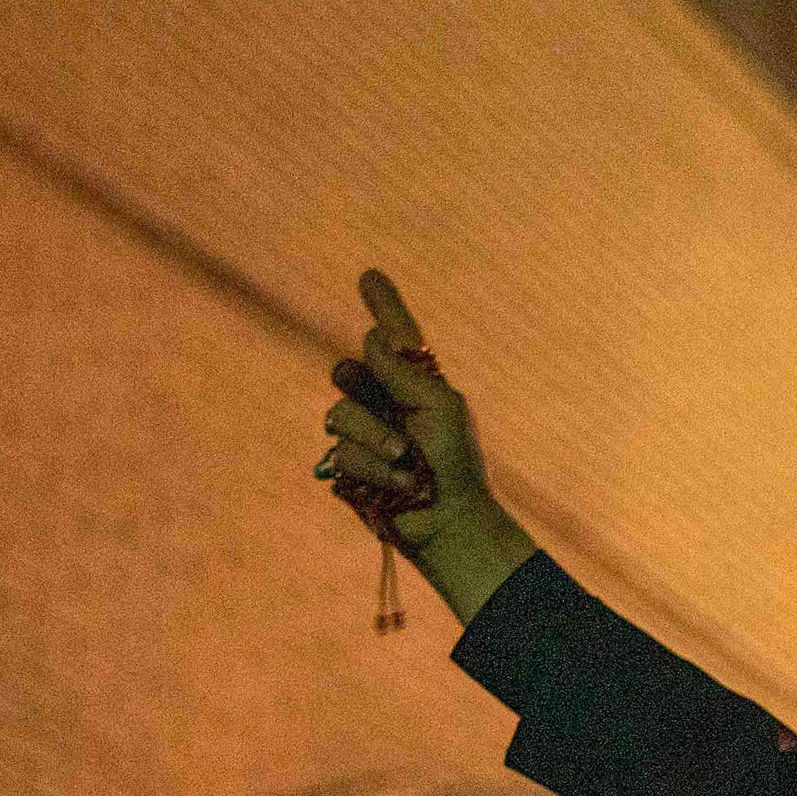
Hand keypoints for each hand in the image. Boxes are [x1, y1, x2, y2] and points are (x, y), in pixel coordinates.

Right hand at [315, 272, 538, 624]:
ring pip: (340, 412)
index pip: (394, 338)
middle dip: (364, 381)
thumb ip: (406, 373)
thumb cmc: (456, 464)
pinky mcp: (347, 467)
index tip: (369, 276)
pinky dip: (373, 468)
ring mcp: (363, 434)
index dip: (382, 306)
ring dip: (375, 436)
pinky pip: (341, 452)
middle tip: (387, 398)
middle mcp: (384, 402)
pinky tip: (397, 485)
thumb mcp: (441, 408)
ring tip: (405, 459)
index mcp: (414, 383)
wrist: (449, 520)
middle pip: (349, 369)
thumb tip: (372, 339)